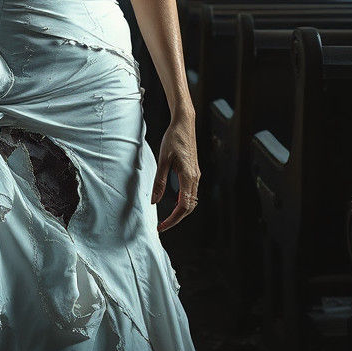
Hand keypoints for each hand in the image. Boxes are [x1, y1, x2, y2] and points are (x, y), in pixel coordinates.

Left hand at [151, 112, 200, 233]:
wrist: (184, 124)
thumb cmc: (173, 138)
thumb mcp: (163, 160)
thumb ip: (159, 181)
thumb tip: (155, 201)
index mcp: (188, 176)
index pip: (183, 206)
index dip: (173, 219)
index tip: (162, 226)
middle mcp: (195, 178)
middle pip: (190, 207)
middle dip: (177, 219)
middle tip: (163, 225)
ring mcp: (196, 175)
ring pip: (192, 200)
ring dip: (181, 211)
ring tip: (167, 217)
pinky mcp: (194, 171)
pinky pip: (191, 192)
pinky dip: (183, 201)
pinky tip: (174, 201)